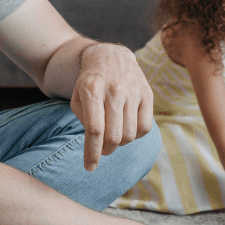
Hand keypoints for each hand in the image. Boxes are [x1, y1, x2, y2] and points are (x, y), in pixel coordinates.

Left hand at [70, 43, 154, 170]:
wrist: (110, 56)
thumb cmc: (90, 83)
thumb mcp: (77, 98)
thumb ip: (84, 122)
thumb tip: (96, 148)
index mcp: (91, 89)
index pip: (94, 130)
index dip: (92, 153)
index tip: (89, 167)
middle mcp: (114, 90)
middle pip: (113, 136)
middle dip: (106, 151)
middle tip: (102, 150)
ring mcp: (133, 91)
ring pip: (129, 135)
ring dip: (120, 143)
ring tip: (113, 135)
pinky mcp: (147, 93)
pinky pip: (145, 127)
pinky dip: (135, 135)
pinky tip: (127, 128)